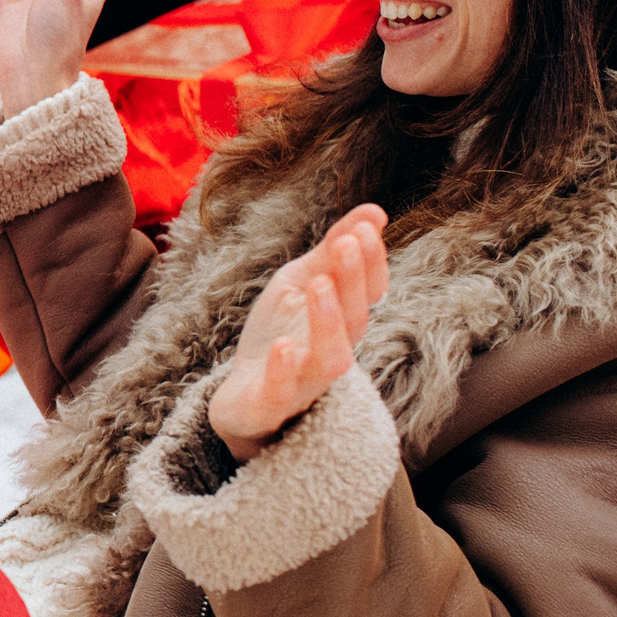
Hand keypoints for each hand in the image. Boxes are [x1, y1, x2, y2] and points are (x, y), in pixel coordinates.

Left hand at [208, 206, 388, 462]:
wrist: (242, 398)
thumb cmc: (280, 334)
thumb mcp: (300, 284)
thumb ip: (332, 252)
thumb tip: (375, 211)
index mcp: (342, 323)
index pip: (368, 293)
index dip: (371, 262)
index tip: (368, 225)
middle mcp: (331, 352)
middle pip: (354, 320)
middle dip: (352, 280)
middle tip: (347, 242)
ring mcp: (304, 382)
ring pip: (330, 359)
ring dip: (327, 322)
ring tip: (319, 285)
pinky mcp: (269, 405)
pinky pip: (282, 392)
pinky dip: (284, 370)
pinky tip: (283, 346)